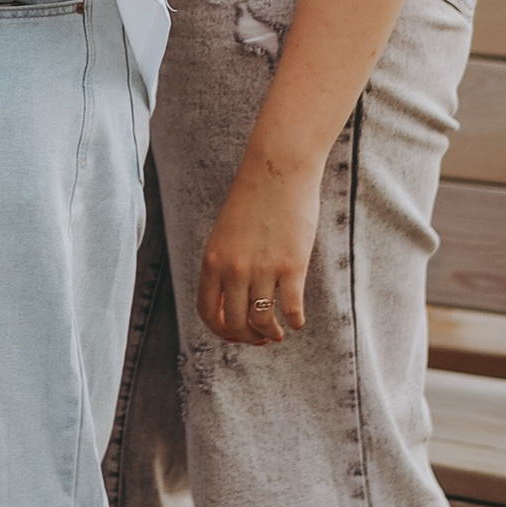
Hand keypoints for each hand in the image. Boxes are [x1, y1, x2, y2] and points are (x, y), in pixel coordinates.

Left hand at [195, 151, 323, 345]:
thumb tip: (233, 303)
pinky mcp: (292, 265)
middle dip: (247, 337)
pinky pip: (291, 308)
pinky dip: (294, 321)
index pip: (208, 312)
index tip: (234, 335)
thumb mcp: (227, 233)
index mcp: (213, 260)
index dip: (221, 331)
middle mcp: (234, 269)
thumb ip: (225, 265)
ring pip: (262, 321)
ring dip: (270, 333)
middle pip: (235, 323)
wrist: (278, 168)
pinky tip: (297, 321)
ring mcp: (263, 269)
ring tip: (277, 333)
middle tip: (260, 338)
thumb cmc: (254, 198)